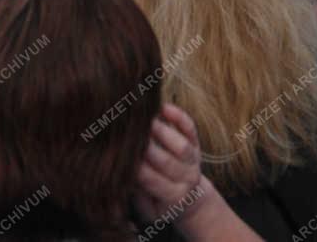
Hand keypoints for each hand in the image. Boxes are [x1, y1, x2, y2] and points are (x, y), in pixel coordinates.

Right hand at [134, 104, 261, 241]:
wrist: (190, 200)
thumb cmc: (161, 203)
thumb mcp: (149, 209)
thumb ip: (137, 195)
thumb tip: (121, 177)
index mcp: (174, 197)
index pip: (152, 180)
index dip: (136, 169)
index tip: (120, 159)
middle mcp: (187, 178)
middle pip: (167, 162)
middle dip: (147, 149)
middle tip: (128, 137)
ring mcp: (193, 159)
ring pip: (181, 145)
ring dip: (162, 132)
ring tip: (144, 122)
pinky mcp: (196, 142)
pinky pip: (190, 128)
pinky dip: (178, 117)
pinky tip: (163, 107)